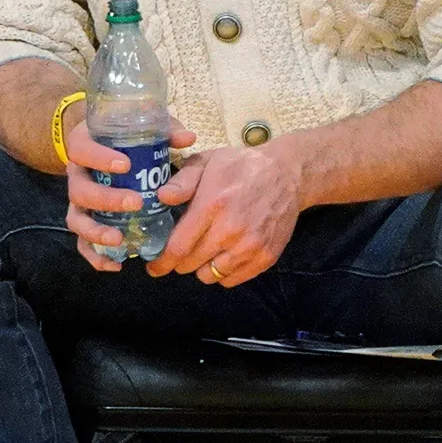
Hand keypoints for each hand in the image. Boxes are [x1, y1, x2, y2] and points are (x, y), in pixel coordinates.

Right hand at [63, 109, 196, 270]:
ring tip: (120, 239)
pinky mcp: (83, 221)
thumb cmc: (122, 136)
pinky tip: (116, 263)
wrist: (98, 144)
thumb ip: (164, 129)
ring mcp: (77, 201)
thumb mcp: (141, 126)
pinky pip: (82, 243)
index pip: (82, 150)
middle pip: (79, 190)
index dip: (100, 158)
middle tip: (135, 202)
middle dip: (106, 199)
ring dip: (96, 232)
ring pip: (76, 220)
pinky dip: (95, 256)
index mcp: (83, 146)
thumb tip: (189, 138)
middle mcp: (76, 175)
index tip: (125, 164)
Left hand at [146, 143, 303, 285]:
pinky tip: (223, 255)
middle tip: (181, 251)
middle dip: (180, 261)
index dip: (162, 262)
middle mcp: (231, 230)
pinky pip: (233, 280)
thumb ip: (182, 182)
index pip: (178, 247)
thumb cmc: (241, 166)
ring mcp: (250, 246)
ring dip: (201, 267)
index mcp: (212, 205)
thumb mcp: (207, 162)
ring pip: (210, 276)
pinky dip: (223, 272)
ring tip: (205, 250)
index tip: (154, 267)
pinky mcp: (266, 257)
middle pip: (191, 264)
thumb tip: (161, 197)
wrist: (288, 174)